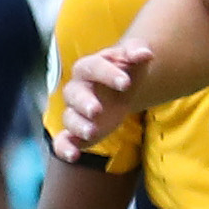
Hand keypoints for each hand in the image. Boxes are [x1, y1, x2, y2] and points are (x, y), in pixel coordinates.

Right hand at [50, 40, 146, 157]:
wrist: (120, 87)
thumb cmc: (125, 71)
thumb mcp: (134, 60)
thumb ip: (137, 52)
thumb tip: (145, 54)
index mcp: (89, 67)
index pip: (94, 67)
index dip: (108, 74)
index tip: (126, 83)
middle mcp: (77, 89)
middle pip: (74, 94)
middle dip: (84, 102)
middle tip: (97, 110)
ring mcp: (75, 111)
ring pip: (69, 117)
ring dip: (78, 125)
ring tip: (91, 133)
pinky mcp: (76, 131)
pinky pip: (63, 140)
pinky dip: (64, 148)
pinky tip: (73, 156)